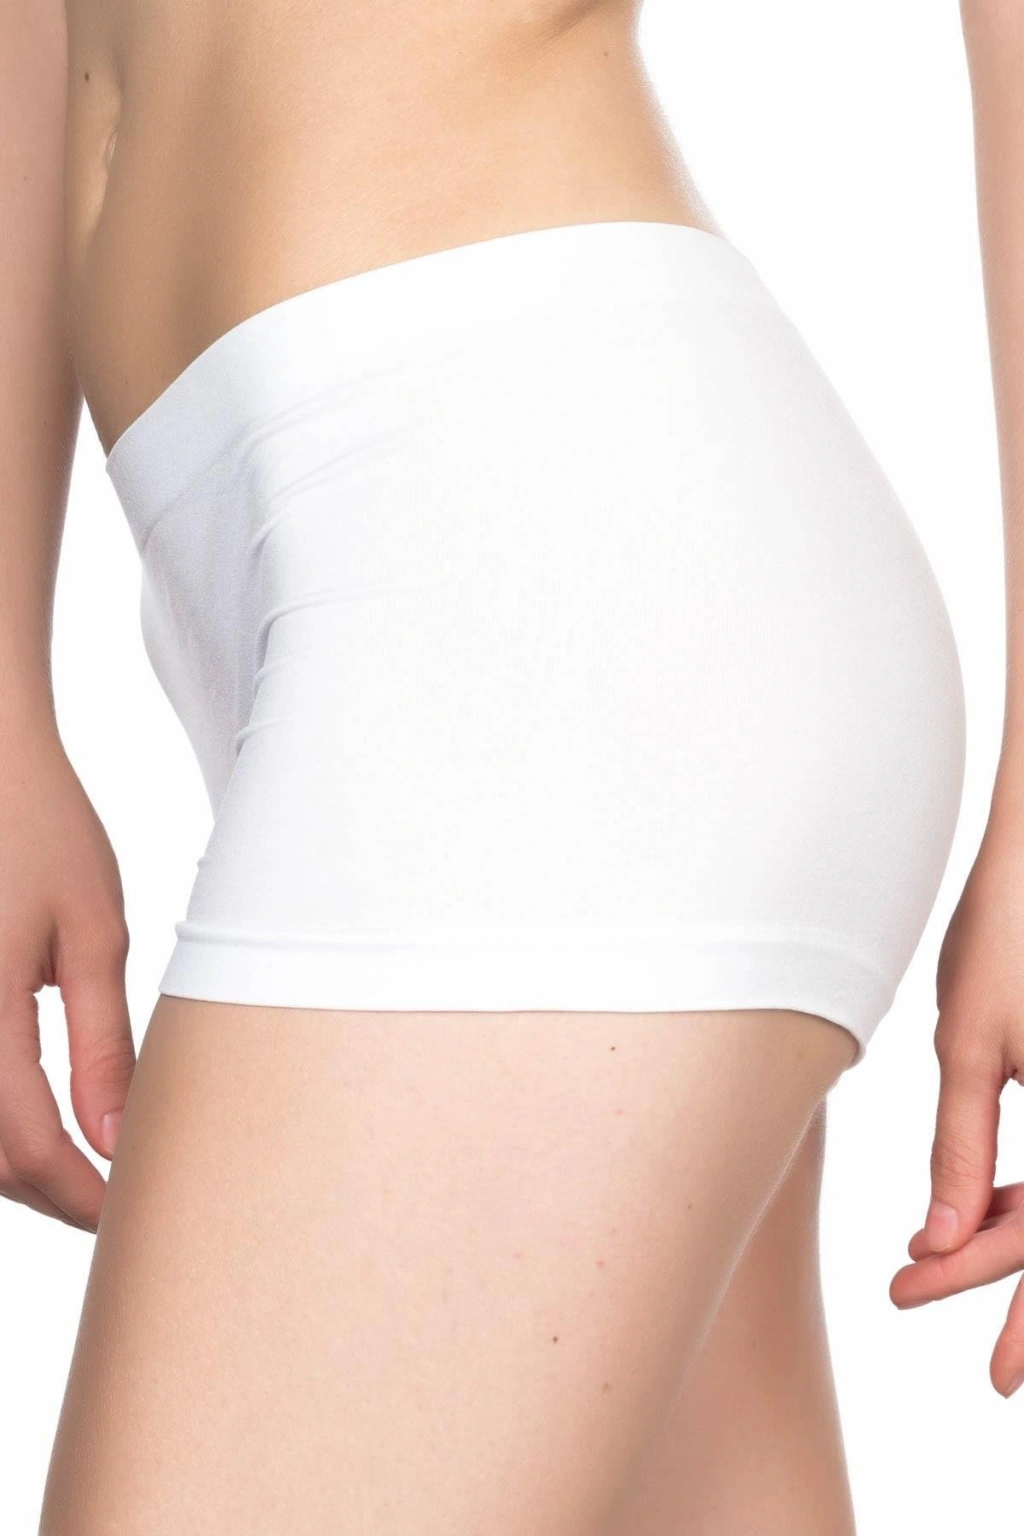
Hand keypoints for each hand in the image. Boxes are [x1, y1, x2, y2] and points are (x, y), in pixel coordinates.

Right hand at [0, 731, 134, 1229]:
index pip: (29, 1146)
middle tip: (116, 1200)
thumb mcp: (93, 932)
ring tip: (85, 1167)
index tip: (130, 1215)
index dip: (82, 1196)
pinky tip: (33, 1117)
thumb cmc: (40, 829)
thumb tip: (116, 1139)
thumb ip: (102, 1042)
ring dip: (17, 1165)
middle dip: (52, 1192)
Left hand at [889, 829, 1023, 1396]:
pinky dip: (1023, 1190)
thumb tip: (937, 1241)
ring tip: (933, 1266)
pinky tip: (977, 1207)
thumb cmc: (1007, 934)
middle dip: (1006, 1283)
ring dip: (1011, 1236)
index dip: (1023, 1315)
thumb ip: (960, 1149)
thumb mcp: (970, 1044)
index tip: (995, 1378)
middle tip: (943, 1323)